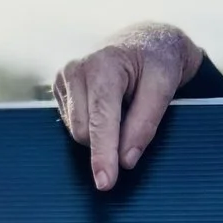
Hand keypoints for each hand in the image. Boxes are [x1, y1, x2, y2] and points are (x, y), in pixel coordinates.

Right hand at [53, 24, 203, 190]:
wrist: (143, 40)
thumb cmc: (157, 61)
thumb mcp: (164, 87)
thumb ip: (145, 123)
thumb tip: (126, 161)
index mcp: (103, 65)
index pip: (100, 120)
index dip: (103, 154)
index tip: (105, 182)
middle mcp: (75, 69)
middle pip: (84, 132)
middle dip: (108, 142)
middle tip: (134, 121)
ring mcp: (63, 78)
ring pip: (76, 132)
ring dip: (100, 132)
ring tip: (121, 106)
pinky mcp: (58, 87)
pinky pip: (72, 124)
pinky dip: (92, 124)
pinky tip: (107, 106)